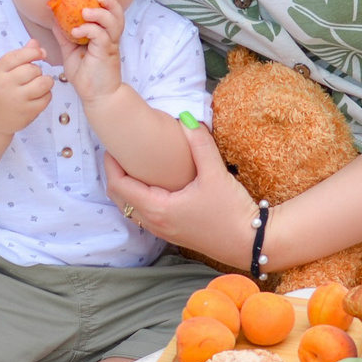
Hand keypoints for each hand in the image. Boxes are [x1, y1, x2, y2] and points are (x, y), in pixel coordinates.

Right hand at [0, 43, 54, 134]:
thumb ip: (18, 57)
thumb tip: (35, 43)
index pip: (18, 56)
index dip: (33, 52)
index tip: (41, 53)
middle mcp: (6, 86)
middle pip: (32, 69)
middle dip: (37, 70)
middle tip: (32, 76)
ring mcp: (17, 101)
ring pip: (43, 83)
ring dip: (46, 81)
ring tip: (40, 84)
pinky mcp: (27, 113)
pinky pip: (46, 98)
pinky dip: (46, 95)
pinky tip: (38, 96)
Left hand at [58, 0, 124, 106]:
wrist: (97, 97)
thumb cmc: (86, 76)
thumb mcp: (70, 53)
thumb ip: (64, 37)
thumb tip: (54, 20)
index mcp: (103, 36)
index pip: (109, 13)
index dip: (104, 2)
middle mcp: (109, 38)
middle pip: (117, 14)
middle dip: (110, 2)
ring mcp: (109, 46)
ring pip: (113, 22)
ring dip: (100, 13)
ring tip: (85, 11)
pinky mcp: (106, 54)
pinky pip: (101, 36)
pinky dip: (89, 29)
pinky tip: (76, 31)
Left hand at [104, 123, 255, 267]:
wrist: (250, 243)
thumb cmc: (232, 211)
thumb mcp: (216, 174)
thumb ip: (200, 144)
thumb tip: (187, 118)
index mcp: (159, 208)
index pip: (119, 186)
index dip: (110, 165)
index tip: (111, 147)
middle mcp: (155, 223)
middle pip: (119, 199)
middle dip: (114, 175)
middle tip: (118, 154)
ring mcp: (163, 231)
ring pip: (131, 209)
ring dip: (126, 189)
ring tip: (133, 167)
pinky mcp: (173, 233)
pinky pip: (144, 215)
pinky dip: (139, 199)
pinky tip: (153, 185)